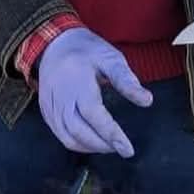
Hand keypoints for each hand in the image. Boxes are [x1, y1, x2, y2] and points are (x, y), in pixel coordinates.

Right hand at [38, 28, 152, 157]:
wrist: (54, 44)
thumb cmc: (86, 50)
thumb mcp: (110, 58)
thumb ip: (127, 81)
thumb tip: (147, 101)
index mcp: (78, 83)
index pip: (95, 116)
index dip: (112, 135)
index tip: (128, 149)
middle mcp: (61, 97)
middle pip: (79, 131)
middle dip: (102, 145)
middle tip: (121, 148)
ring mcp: (50, 105)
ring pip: (67, 137)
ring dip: (89, 147)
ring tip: (108, 146)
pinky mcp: (45, 110)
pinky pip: (59, 134)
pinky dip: (76, 143)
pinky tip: (90, 142)